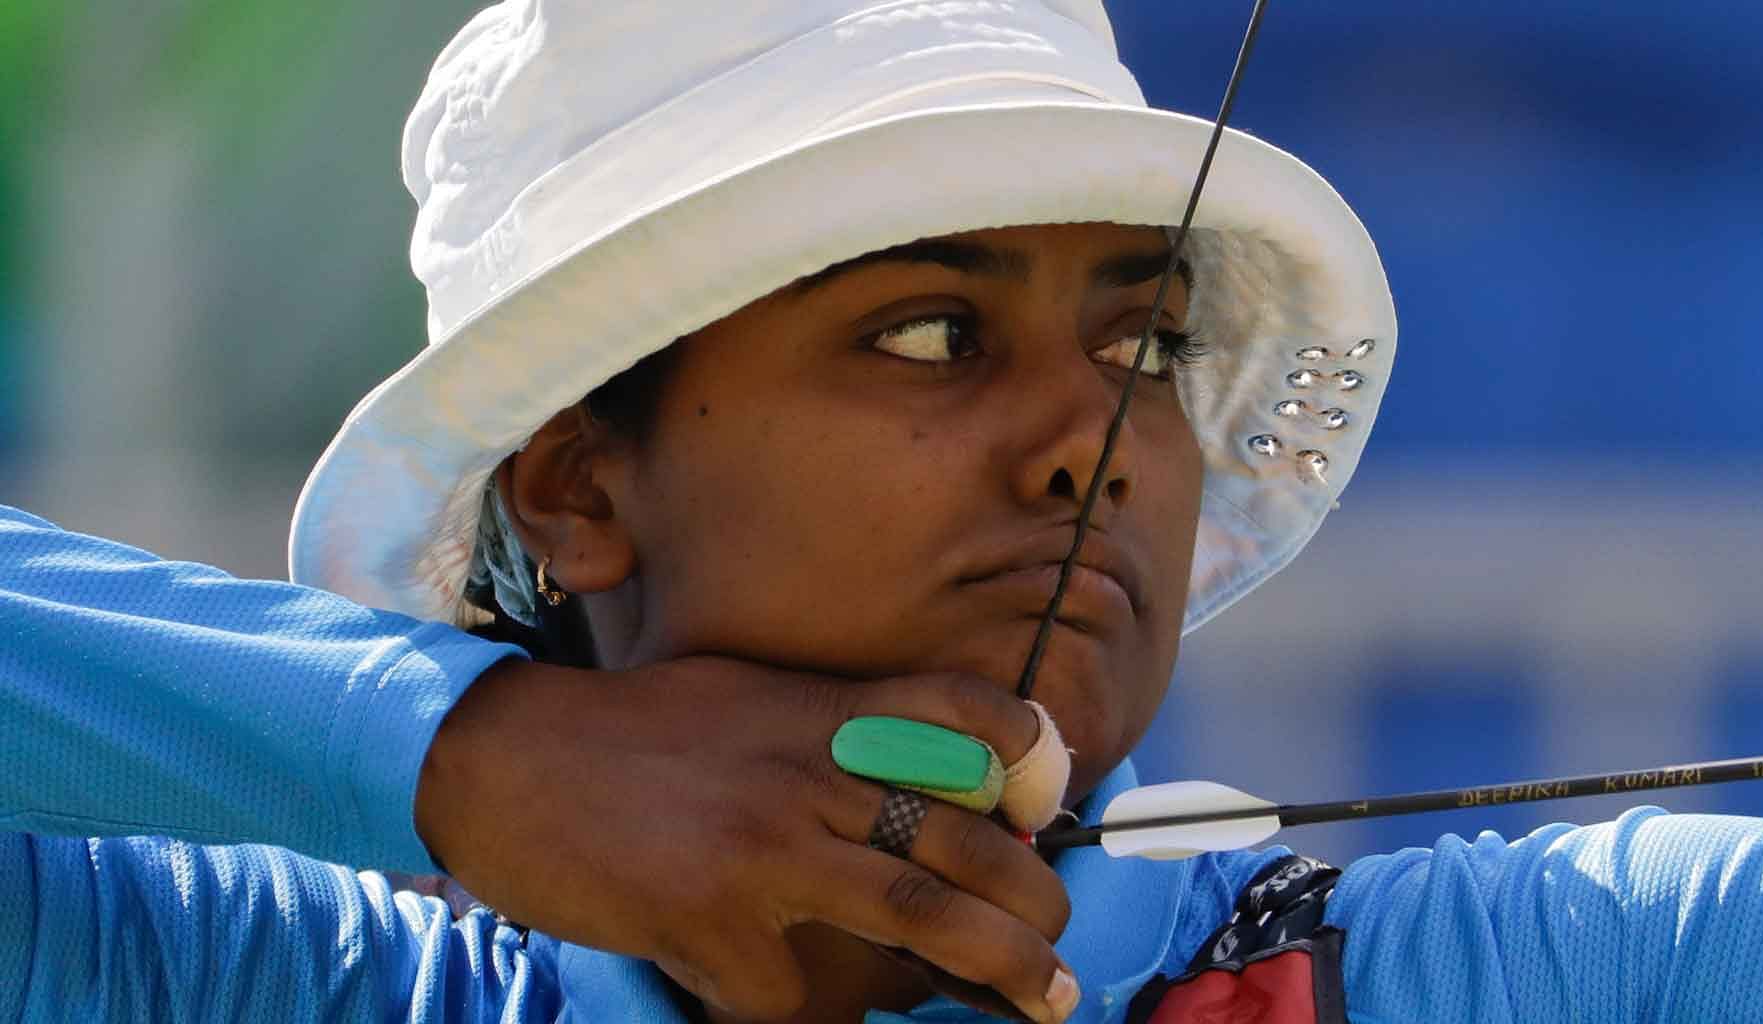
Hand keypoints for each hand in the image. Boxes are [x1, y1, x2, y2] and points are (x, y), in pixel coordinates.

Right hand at [415, 656, 1076, 1021]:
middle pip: (963, 834)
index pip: (957, 711)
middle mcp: (808, 770)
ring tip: (1045, 999)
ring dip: (1001, 965)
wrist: (503, 755)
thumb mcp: (742, 701)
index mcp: (819, 712)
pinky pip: (783, 988)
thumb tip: (906, 791)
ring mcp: (765, 844)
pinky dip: (783, 1000)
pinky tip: (746, 979)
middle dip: (1033, 898)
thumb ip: (823, 739)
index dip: (1024, 752)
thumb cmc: (627, 732)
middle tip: (1059, 939)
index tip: (1048, 801)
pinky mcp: (712, 917)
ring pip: (920, 910)